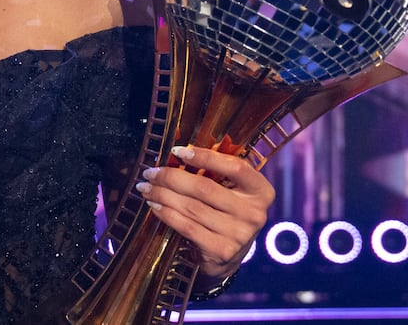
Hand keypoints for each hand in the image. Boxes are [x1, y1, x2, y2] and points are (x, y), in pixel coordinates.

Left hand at [135, 144, 273, 279]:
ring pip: (192, 207)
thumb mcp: (231, 191)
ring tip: (146, 188)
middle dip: (171, 177)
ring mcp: (239, 234)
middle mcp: (254, 213)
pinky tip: (154, 206)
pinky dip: (166, 214)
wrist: (229, 257)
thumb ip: (216, 170)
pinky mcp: (222, 250)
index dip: (205, 156)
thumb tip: (181, 150)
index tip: (177, 151)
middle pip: (205, 187)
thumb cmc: (225, 213)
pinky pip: (187, 226)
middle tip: (150, 172)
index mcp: (261, 191)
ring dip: (163, 195)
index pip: (235, 167)